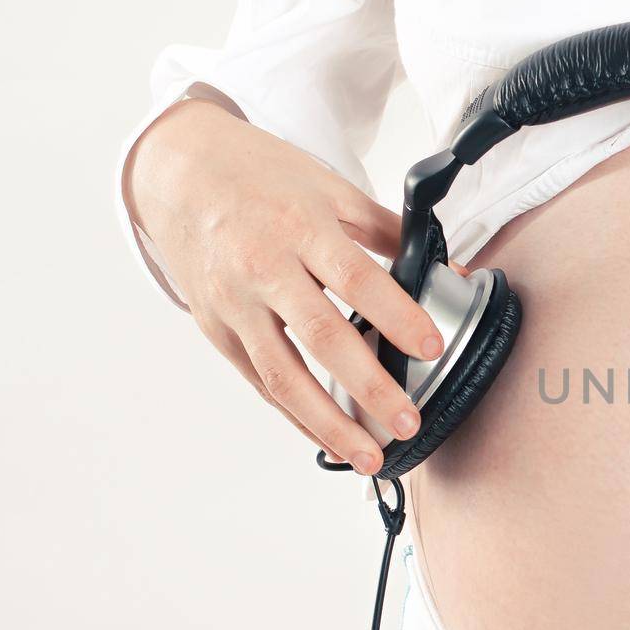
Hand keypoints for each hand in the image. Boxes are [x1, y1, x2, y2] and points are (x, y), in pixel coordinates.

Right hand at [127, 99, 443, 473]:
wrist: (182, 172)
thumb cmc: (264, 179)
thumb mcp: (331, 189)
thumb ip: (389, 231)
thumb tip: (448, 269)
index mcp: (300, 226)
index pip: (357, 278)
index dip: (397, 315)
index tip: (431, 348)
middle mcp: (264, 268)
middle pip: (322, 336)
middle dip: (369, 387)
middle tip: (407, 423)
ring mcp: (235, 303)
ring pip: (284, 376)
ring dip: (329, 424)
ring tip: (369, 457)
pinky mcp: (216, 329)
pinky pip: (261, 382)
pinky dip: (296, 417)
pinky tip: (328, 440)